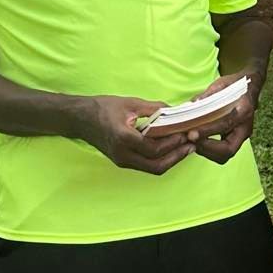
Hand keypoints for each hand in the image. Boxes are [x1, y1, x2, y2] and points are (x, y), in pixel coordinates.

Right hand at [70, 95, 191, 174]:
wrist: (81, 119)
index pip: (154, 149)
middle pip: (156, 166)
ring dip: (171, 160)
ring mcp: (122, 161)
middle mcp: (122, 154)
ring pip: (153, 169)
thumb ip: (154, 108)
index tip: (186, 133)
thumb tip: (175, 110)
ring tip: (185, 148)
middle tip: (191, 146)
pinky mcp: (123, 162)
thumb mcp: (130, 103)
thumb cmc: (103, 108)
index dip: (173, 143)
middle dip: (177, 157)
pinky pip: (146, 165)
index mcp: (123, 138)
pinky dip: (161, 159)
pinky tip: (171, 149)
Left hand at [188, 73, 259, 164]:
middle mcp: (245, 127)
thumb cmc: (235, 85)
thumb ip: (207, 95)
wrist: (251, 87)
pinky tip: (198, 141)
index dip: (207, 131)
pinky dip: (209, 151)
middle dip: (207, 149)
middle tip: (190, 141)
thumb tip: (191, 105)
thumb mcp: (221, 84)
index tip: (191, 134)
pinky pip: (223, 152)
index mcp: (244, 110)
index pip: (226, 125)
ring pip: (226, 154)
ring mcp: (242, 135)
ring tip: (192, 141)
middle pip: (229, 149)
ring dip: (206, 152)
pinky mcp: (236, 139)